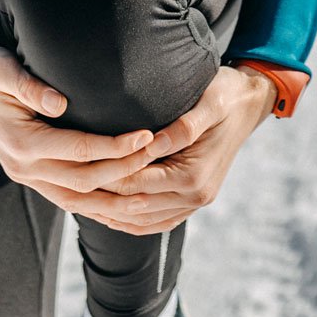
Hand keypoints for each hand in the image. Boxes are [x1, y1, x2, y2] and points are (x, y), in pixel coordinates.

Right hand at [0, 47, 160, 210]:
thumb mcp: (2, 69)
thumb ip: (30, 85)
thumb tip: (60, 103)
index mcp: (21, 143)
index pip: (79, 151)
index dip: (115, 146)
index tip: (146, 135)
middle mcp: (24, 168)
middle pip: (84, 181)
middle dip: (125, 169)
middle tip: (157, 153)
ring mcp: (27, 177)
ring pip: (77, 200)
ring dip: (114, 197)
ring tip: (149, 188)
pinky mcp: (32, 177)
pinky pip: (68, 199)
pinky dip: (95, 204)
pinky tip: (120, 201)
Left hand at [56, 63, 277, 235]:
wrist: (251, 103)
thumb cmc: (226, 95)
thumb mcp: (208, 102)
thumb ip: (183, 126)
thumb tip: (153, 142)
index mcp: (195, 176)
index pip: (138, 183)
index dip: (105, 176)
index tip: (75, 166)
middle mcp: (196, 196)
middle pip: (135, 206)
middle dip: (100, 198)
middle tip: (65, 186)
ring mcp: (195, 202)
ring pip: (142, 221)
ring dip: (110, 213)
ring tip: (77, 198)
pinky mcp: (192, 200)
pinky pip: (155, 221)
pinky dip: (129, 219)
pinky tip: (106, 208)